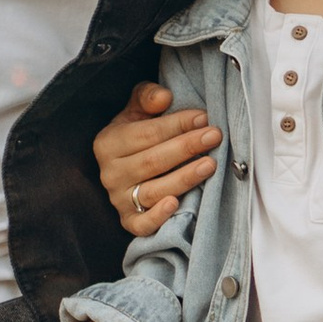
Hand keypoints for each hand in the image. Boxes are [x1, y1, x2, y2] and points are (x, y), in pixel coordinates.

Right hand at [95, 81, 216, 238]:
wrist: (125, 167)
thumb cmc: (137, 135)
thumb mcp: (136, 110)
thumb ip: (147, 97)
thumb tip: (165, 97)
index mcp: (108, 143)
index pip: (146, 134)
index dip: (176, 125)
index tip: (203, 117)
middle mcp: (110, 173)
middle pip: (153, 161)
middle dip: (186, 147)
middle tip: (214, 136)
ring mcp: (118, 200)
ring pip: (153, 191)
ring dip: (184, 177)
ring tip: (210, 164)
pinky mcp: (128, 221)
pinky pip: (142, 224)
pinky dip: (159, 216)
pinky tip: (176, 203)